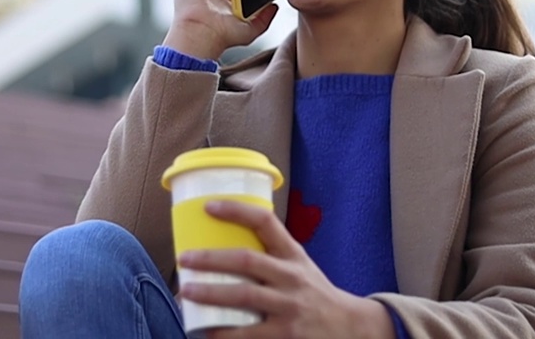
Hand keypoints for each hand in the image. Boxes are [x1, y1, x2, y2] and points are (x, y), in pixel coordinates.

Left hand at [177, 201, 396, 338]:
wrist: (350, 327)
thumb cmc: (314, 294)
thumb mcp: (300, 266)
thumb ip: (271, 256)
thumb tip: (223, 248)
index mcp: (292, 255)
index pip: (265, 222)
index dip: (236, 211)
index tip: (208, 207)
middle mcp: (291, 277)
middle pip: (247, 261)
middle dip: (211, 259)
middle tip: (184, 259)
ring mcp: (289, 306)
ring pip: (244, 296)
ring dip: (210, 293)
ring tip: (186, 292)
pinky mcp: (285, 335)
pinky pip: (248, 334)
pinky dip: (223, 334)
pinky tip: (206, 332)